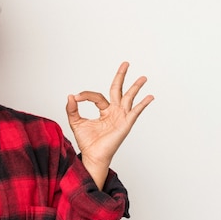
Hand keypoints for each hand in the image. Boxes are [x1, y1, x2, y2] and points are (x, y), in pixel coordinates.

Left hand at [66, 62, 153, 187]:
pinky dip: (142, 104)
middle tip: (125, 63)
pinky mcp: (125, 124)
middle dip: (121, 76)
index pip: (97, 96)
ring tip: (143, 77)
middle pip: (118, 89)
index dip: (86, 95)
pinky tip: (149, 96)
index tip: (76, 97)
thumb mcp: (76, 122)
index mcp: (104, 110)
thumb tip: (70, 96)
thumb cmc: (87, 142)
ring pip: (129, 98)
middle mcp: (114, 111)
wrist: (92, 156)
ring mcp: (121, 117)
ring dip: (135, 87)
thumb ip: (72, 109)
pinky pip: (135, 112)